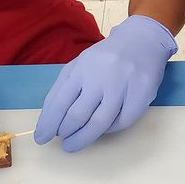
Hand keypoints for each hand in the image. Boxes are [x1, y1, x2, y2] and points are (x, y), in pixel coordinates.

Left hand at [34, 15, 176, 152]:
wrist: (142, 40)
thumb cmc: (105, 58)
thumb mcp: (79, 65)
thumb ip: (63, 89)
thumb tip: (48, 121)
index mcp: (81, 68)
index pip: (60, 103)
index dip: (49, 125)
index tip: (42, 138)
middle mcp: (101, 75)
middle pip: (78, 115)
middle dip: (66, 134)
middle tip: (63, 142)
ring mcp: (123, 85)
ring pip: (100, 123)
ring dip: (84, 138)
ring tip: (74, 144)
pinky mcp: (142, 93)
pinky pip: (123, 122)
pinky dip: (109, 131)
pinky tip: (102, 131)